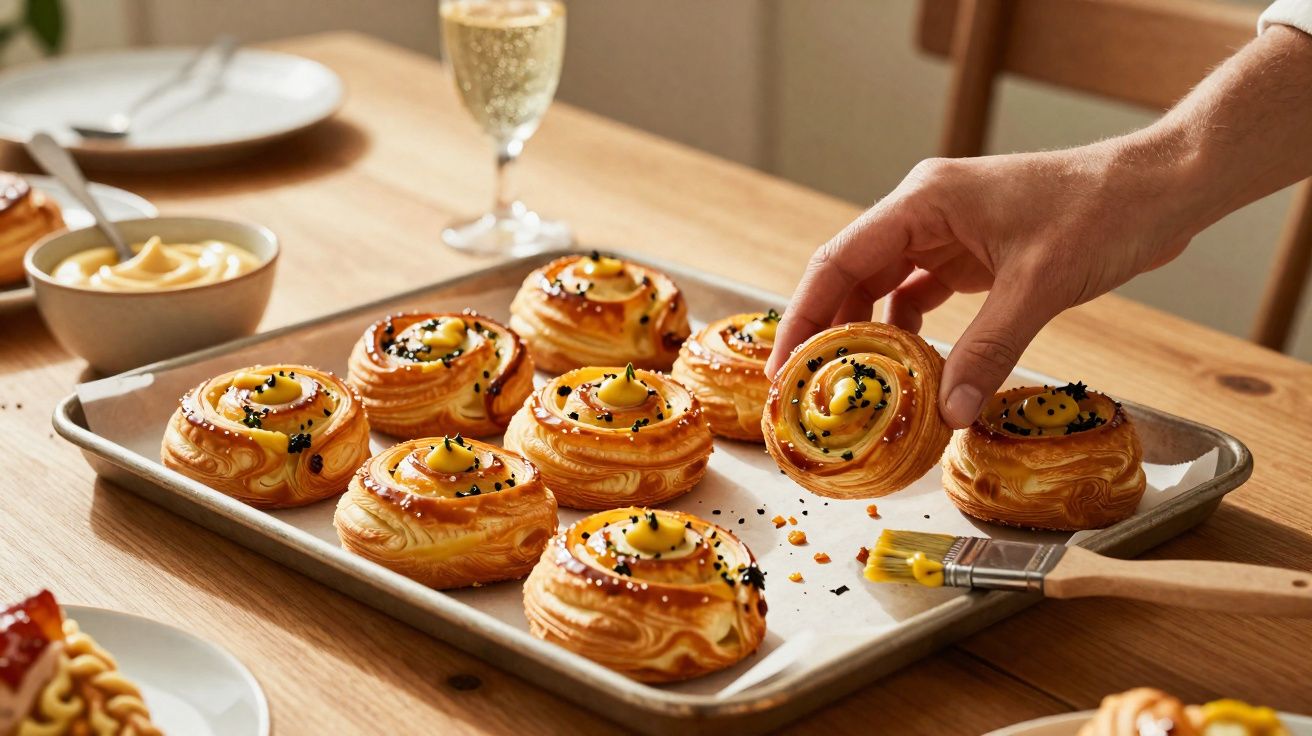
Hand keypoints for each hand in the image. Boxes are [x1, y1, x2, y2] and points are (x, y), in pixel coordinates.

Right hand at [766, 139, 1201, 427]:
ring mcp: (948, 233)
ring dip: (871, 336)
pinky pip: (921, 296)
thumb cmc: (1102, 212)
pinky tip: (912, 371)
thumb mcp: (1038, 286)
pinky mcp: (973, 255)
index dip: (804, 315)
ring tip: (856, 389)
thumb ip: (988, 350)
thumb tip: (948, 413)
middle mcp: (924, 213)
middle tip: (812, 391)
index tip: (784, 367)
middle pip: (852, 277)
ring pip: (885, 289)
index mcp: (923, 202)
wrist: (1160, 189)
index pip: (838, 261)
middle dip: (830, 332)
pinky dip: (912, 334)